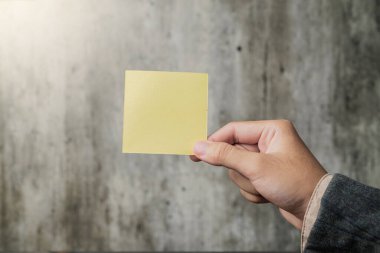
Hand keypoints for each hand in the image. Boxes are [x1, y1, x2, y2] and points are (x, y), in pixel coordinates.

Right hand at [190, 120, 326, 229]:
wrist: (317, 210)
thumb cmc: (293, 182)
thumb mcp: (256, 167)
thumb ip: (225, 155)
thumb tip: (199, 147)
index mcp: (271, 130)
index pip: (233, 130)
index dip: (213, 141)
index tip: (194, 152)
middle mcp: (269, 142)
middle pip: (234, 152)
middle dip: (241, 170)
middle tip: (252, 177)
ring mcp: (267, 160)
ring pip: (238, 169)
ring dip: (248, 183)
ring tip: (267, 188)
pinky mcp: (267, 176)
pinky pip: (246, 181)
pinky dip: (253, 191)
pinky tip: (269, 195)